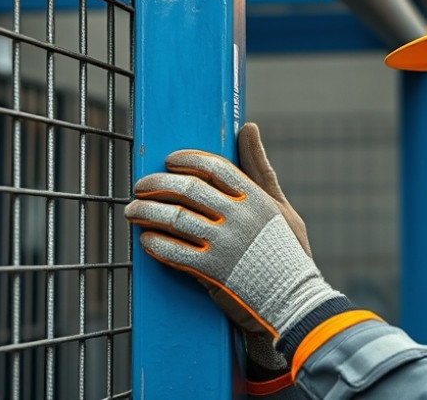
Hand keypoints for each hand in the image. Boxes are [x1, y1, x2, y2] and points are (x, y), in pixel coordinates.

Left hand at [124, 146, 339, 366]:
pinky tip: (146, 239)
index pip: (213, 167)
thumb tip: (248, 126)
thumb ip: (260, 168)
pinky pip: (172, 251)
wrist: (293, 300)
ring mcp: (225, 245)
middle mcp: (240, 218)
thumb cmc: (288, 251)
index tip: (169, 161)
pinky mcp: (212, 271)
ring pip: (174, 218)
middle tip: (140, 186)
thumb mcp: (280, 207)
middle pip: (187, 189)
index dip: (185, 160)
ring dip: (146, 212)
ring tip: (133, 210)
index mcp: (257, 198)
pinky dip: (154, 243)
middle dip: (156, 184)